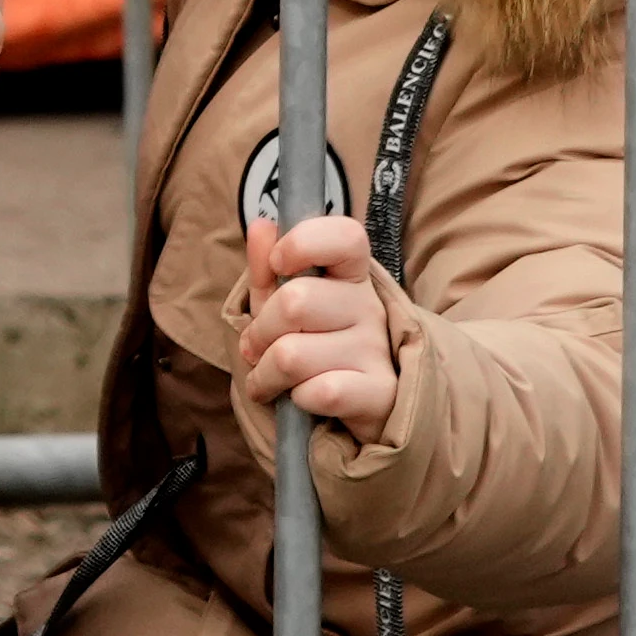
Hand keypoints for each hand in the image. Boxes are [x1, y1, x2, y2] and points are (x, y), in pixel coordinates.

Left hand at [236, 213, 397, 444]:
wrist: (356, 409)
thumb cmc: (312, 349)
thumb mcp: (281, 307)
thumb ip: (268, 269)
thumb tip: (261, 226)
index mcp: (350, 275)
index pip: (345, 236)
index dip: (304, 241)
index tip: (279, 262)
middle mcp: (368, 306)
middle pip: (295, 302)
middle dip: (260, 331)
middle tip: (256, 348)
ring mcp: (376, 350)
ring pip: (293, 355)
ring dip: (266, 375)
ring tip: (269, 380)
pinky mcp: (379, 392)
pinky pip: (319, 392)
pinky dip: (296, 399)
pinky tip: (300, 399)